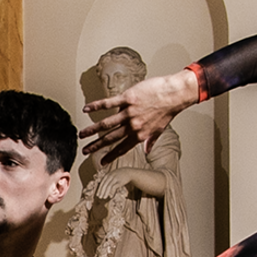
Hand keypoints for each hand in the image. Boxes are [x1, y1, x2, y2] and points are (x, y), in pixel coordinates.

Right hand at [80, 69, 202, 161]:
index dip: (110, 156)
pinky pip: (108, 103)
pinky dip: (96, 106)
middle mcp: (132, 126)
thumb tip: (147, 150)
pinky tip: (86, 108)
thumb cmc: (168, 110)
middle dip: (96, 146)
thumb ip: (151, 141)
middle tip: (85, 150)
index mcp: (140, 135)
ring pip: (106, 123)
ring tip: (82, 134)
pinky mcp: (127, 99)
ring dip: (92, 129)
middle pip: (110, 138)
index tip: (101, 162)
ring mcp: (129, 113)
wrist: (174, 94)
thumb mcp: (160, 130)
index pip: (122, 148)